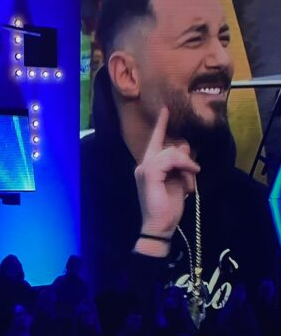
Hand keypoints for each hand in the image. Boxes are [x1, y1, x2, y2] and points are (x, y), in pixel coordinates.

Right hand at [134, 108, 199, 255]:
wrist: (160, 225)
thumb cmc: (168, 207)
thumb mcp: (179, 181)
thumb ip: (180, 163)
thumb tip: (185, 146)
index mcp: (149, 166)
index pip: (156, 141)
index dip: (162, 125)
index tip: (166, 110)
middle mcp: (143, 164)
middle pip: (167, 144)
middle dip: (183, 156)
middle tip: (192, 171)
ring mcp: (144, 168)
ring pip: (171, 151)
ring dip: (186, 164)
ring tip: (191, 179)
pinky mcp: (149, 173)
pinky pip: (170, 159)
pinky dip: (184, 165)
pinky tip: (190, 177)